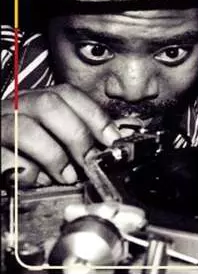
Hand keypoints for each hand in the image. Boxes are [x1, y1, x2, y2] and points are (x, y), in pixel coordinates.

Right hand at [1, 85, 121, 185]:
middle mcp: (16, 105)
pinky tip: (34, 179)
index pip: (69, 94)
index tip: (111, 139)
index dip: (94, 115)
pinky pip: (4, 157)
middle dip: (76, 134)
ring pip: (24, 129)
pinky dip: (23, 171)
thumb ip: (75, 133)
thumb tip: (110, 141)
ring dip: (53, 156)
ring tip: (66, 176)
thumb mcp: (52, 134)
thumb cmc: (25, 148)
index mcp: (38, 98)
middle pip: (48, 105)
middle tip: (88, 160)